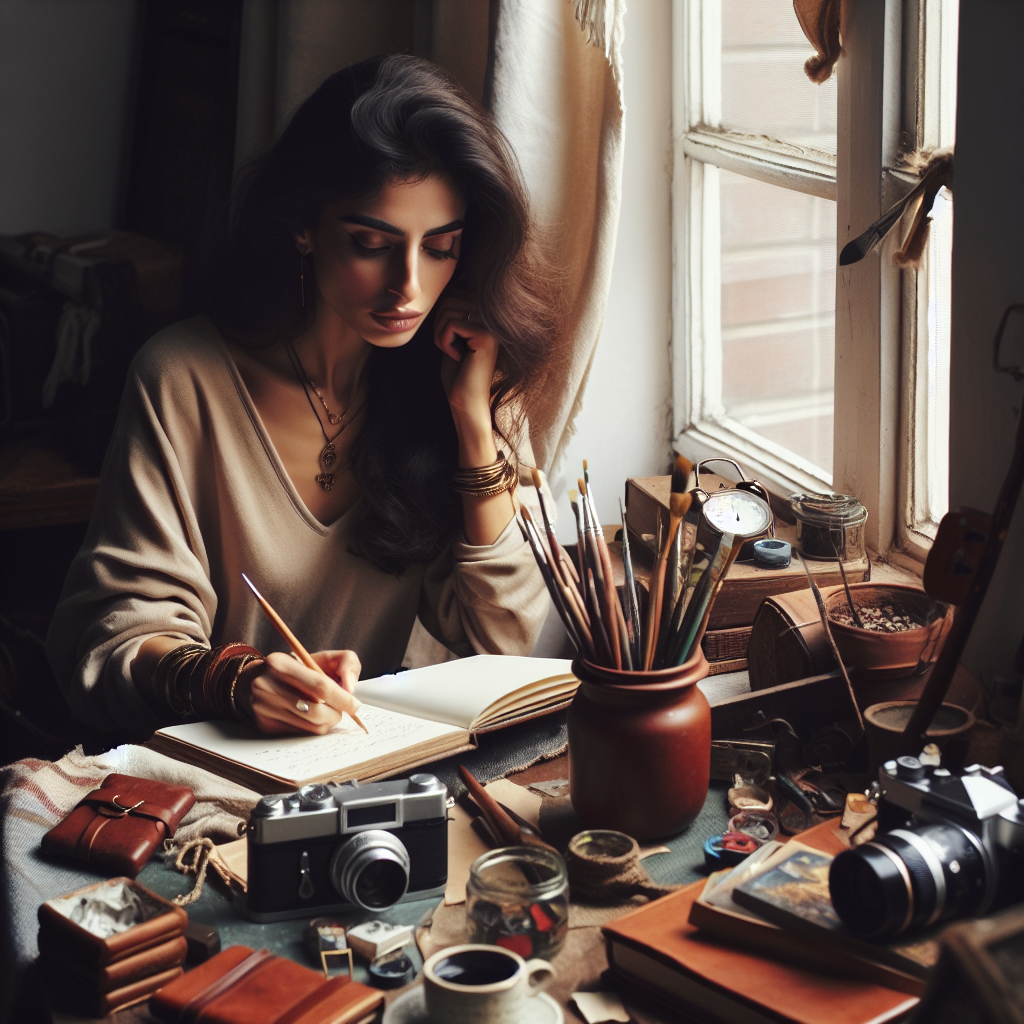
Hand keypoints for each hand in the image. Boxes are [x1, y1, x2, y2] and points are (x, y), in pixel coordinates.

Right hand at [247, 649, 361, 735]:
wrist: (261, 678)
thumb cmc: (301, 668)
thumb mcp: (324, 657)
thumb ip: (346, 662)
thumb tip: (350, 688)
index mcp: (280, 664)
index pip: (318, 686)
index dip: (342, 698)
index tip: (355, 704)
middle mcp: (266, 686)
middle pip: (314, 711)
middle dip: (336, 714)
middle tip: (341, 710)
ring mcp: (263, 707)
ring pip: (310, 726)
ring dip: (327, 722)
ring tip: (328, 712)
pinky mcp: (266, 724)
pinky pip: (301, 733)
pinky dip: (314, 727)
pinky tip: (312, 716)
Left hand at [434, 292, 497, 435]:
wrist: (465, 401)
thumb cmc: (457, 372)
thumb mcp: (451, 335)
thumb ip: (451, 311)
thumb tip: (443, 288)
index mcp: (487, 314)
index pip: (452, 294)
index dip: (441, 317)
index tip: (451, 341)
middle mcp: (493, 317)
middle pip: (450, 298)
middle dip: (439, 324)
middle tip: (451, 347)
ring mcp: (492, 325)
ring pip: (448, 310)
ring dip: (441, 334)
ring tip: (455, 352)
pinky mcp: (486, 336)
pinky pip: (451, 324)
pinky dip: (444, 341)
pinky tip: (458, 357)